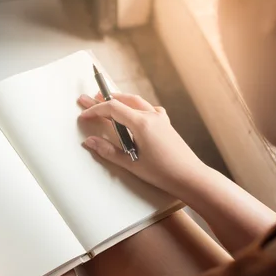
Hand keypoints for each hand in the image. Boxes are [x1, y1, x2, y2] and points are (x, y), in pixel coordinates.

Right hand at [78, 93, 206, 197]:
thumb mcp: (131, 164)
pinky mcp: (166, 124)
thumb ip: (108, 151)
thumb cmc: (163, 173)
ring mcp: (160, 118)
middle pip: (124, 100)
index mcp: (142, 123)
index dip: (96, 110)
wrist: (190, 177)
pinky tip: (133, 112)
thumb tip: (90, 142)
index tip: (84, 115)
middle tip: (88, 99)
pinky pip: (148, 108)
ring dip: (120, 99)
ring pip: (136, 101)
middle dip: (104, 99)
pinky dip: (136, 106)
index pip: (113, 108)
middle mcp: (152, 116)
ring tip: (106, 100)